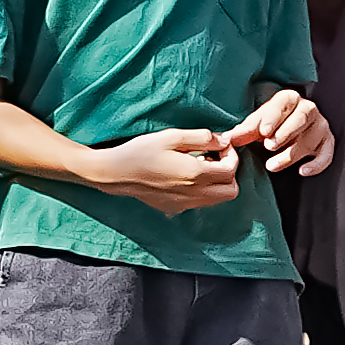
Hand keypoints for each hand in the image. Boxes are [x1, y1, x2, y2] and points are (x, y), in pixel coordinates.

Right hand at [93, 127, 241, 214]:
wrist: (113, 173)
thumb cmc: (140, 151)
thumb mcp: (172, 136)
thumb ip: (203, 138)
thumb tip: (224, 141)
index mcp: (195, 174)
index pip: (231, 170)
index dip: (231, 155)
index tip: (220, 145)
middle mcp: (193, 193)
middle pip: (231, 190)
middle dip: (229, 173)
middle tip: (214, 157)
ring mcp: (183, 204)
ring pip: (217, 199)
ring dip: (217, 183)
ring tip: (200, 165)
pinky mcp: (173, 208)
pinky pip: (200, 203)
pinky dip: (203, 191)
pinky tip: (186, 177)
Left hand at [232, 89, 333, 177]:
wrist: (285, 132)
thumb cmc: (269, 126)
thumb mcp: (255, 125)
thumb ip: (243, 131)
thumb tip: (226, 139)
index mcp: (289, 99)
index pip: (285, 102)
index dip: (275, 116)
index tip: (263, 131)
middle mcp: (308, 109)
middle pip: (303, 117)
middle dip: (286, 132)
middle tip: (269, 146)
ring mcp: (320, 126)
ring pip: (312, 138)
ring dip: (292, 153)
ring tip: (272, 165)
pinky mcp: (327, 142)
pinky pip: (327, 153)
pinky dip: (317, 164)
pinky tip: (303, 171)